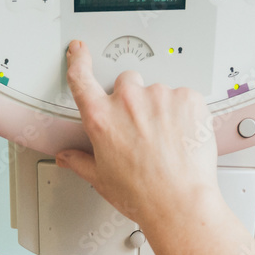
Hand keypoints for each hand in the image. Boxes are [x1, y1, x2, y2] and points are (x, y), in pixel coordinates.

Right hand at [56, 40, 219, 231]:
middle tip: (143, 127)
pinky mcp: (187, 98)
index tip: (79, 51)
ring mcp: (159, 96)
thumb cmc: (143, 194)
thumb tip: (67, 157)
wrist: (179, 203)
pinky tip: (184, 136)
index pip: (81, 79)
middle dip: (132, 98)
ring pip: (158, 91)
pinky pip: (184, 97)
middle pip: (127, 82)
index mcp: (102, 118)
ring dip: (161, 108)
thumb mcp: (101, 179)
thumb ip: (80, 161)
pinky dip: (185, 113)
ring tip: (167, 140)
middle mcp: (128, 101)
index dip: (79, 61)